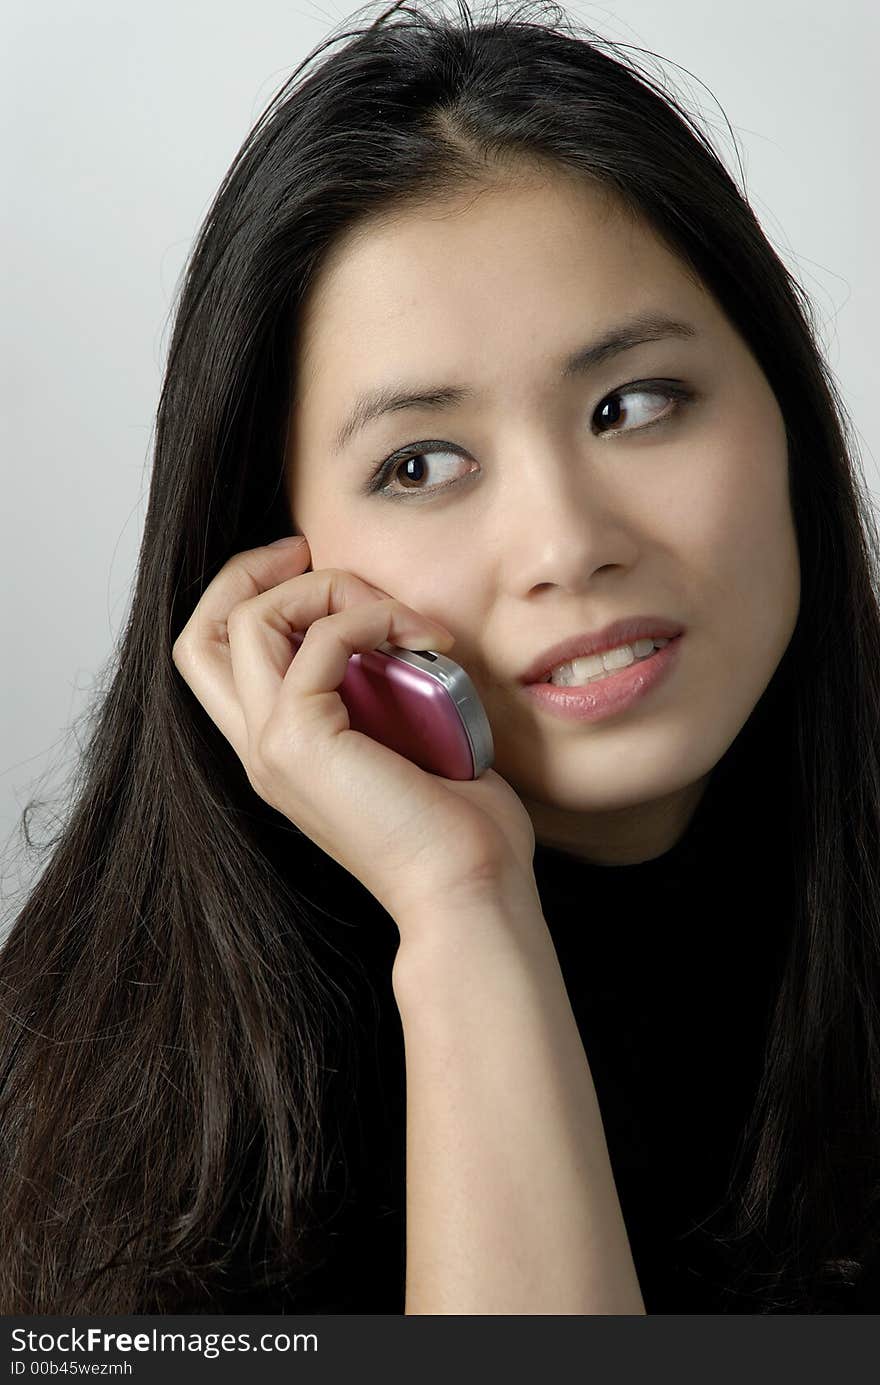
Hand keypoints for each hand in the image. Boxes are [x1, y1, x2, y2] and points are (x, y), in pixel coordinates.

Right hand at [171, 537, 539, 931]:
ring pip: (248, 619)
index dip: (247, 595)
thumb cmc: (459, 828)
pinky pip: (318, 640)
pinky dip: (369, 615)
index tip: (313, 570)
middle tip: (314, 556)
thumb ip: (382, 688)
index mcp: (278, 750)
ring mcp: (272, 748)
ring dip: (328, 589)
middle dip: (251, 571)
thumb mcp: (408, 740)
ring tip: (397, 615)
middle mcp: (259, 749)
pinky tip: (421, 638)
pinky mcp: (302, 742)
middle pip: (201, 631)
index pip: (214, 656)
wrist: (468, 890)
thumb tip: (403, 632)